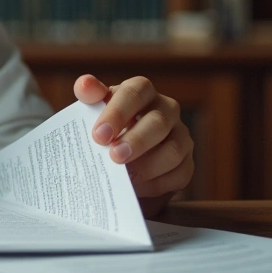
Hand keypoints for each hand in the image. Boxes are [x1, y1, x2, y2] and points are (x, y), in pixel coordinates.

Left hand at [74, 74, 193, 216]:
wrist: (121, 155)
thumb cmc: (108, 126)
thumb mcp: (96, 109)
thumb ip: (90, 96)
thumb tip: (84, 84)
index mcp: (142, 91)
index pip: (135, 93)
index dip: (118, 113)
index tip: (99, 135)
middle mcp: (166, 110)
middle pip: (158, 123)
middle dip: (136, 141)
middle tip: (114, 157)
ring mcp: (181, 136)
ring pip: (174, 150)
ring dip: (147, 166)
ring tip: (124, 178)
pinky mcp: (187, 163)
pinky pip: (179, 174)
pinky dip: (156, 184)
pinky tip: (137, 188)